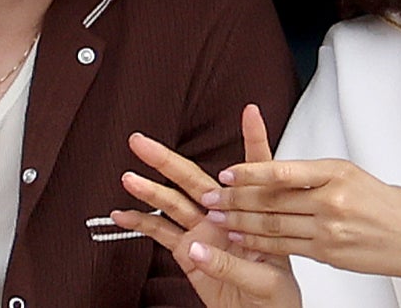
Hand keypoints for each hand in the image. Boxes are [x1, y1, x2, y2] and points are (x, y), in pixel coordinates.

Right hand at [112, 105, 301, 307]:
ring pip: (173, 203)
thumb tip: (195, 249)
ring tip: (128, 177)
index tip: (250, 111)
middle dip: (168, 160)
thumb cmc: (278, 297)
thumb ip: (232, 264)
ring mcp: (205, 232)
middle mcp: (227, 215)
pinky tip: (123, 214)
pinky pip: (162, 234)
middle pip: (195, 179)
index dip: (254, 138)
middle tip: (142, 142)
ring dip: (150, 190)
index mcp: (254, 212)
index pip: (256, 169)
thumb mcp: (268, 280)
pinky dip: (142, 224)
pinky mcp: (189, 253)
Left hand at [202, 157, 400, 290]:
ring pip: (273, 225)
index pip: (282, 172)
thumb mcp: (349, 173)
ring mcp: (328, 229)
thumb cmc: (383, 201)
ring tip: (217, 218)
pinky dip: (259, 242)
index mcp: (334, 172)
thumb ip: (312, 174)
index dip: (249, 174)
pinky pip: (285, 246)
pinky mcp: (327, 253)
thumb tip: (273, 173)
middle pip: (272, 200)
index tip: (226, 173)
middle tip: (210, 198)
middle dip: (235, 199)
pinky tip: (242, 238)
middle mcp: (330, 199)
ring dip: (240, 222)